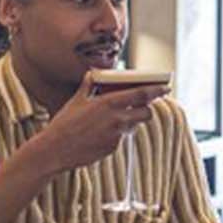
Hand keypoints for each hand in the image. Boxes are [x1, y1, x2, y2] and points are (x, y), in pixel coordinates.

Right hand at [28, 73, 168, 171]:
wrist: (56, 149)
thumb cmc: (65, 123)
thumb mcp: (76, 100)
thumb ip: (88, 85)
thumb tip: (92, 74)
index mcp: (109, 102)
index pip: (141, 94)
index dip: (156, 90)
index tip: (166, 87)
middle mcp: (117, 119)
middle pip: (146, 113)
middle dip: (146, 109)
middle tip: (141, 106)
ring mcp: (116, 135)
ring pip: (134, 126)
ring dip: (130, 121)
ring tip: (113, 120)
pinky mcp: (113, 148)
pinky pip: (121, 138)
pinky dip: (117, 134)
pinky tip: (101, 134)